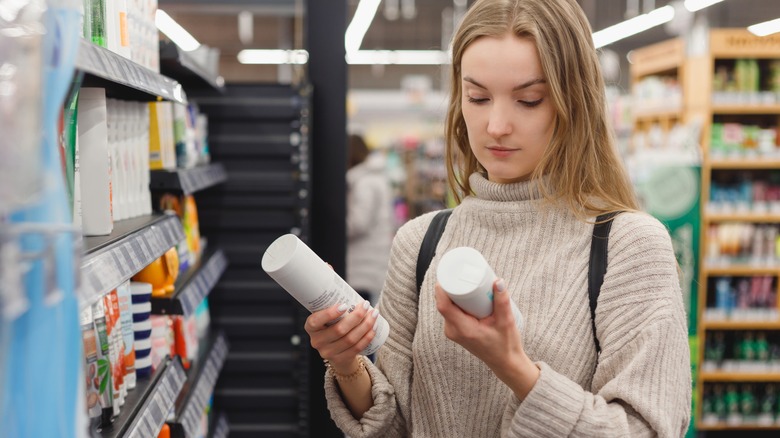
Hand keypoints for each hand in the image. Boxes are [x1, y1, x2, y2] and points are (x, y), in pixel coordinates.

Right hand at [305, 300, 379, 373]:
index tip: (345, 305)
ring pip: (350, 339)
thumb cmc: (332, 324)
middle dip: (356, 316)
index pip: (316, 321)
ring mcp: (328, 352)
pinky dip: (367, 337)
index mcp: (311, 327)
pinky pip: (357, 348)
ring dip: (365, 325)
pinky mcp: (340, 359)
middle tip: (366, 305)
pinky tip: (374, 328)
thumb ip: (331, 301)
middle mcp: (317, 341)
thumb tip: (338, 278)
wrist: (335, 349)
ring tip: (373, 314)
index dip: (330, 314)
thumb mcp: (327, 315)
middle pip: (339, 330)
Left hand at [435, 279, 539, 398]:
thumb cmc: (506, 345)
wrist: (505, 363)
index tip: (451, 274)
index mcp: (463, 329)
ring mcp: (453, 332)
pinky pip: (450, 312)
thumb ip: (502, 301)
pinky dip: (456, 302)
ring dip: (454, 294)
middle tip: (464, 274)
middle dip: (451, 287)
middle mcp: (453, 331)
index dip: (443, 288)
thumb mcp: (506, 322)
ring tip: (466, 281)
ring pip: (447, 307)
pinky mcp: (456, 331)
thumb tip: (498, 281)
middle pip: (444, 303)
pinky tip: (464, 293)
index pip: (444, 306)